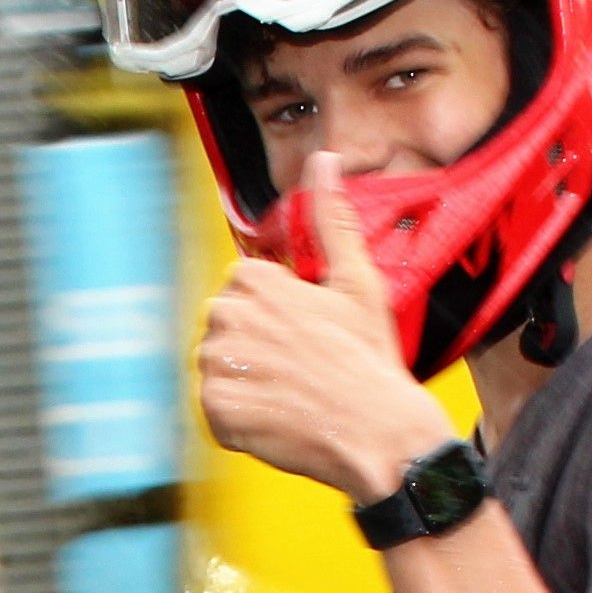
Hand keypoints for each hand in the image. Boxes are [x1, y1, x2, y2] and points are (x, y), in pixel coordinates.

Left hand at [198, 153, 461, 503]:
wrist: (376, 432)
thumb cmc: (368, 357)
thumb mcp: (356, 281)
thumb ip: (331, 218)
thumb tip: (324, 159)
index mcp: (252, 281)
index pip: (242, 292)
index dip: (276, 316)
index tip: (305, 336)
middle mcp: (225, 319)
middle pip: (225, 330)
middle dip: (255, 346)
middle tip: (301, 367)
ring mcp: (217, 367)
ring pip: (219, 369)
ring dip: (248, 382)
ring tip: (292, 392)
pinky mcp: (215, 411)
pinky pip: (218, 410)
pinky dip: (243, 417)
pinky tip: (280, 417)